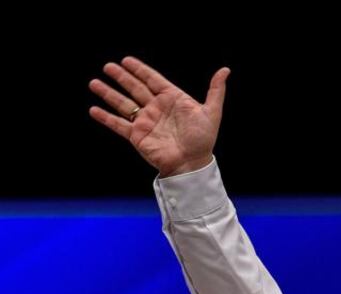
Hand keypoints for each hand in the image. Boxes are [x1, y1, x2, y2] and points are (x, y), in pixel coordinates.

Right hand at [89, 57, 229, 176]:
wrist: (192, 164)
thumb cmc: (203, 139)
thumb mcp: (211, 112)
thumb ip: (216, 90)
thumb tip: (225, 70)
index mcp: (172, 99)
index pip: (153, 80)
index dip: (140, 70)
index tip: (127, 60)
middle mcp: (157, 108)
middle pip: (135, 88)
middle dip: (121, 77)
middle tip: (107, 66)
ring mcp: (146, 121)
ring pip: (123, 104)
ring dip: (109, 93)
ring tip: (94, 82)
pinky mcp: (137, 136)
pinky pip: (118, 124)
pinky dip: (106, 118)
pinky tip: (93, 109)